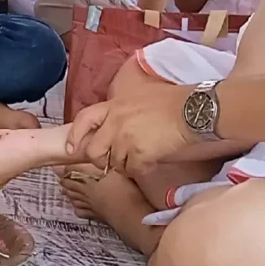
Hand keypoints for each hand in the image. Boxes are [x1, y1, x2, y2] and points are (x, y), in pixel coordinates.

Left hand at [66, 84, 197, 176]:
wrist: (193, 110)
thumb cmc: (173, 101)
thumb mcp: (139, 95)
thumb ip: (122, 108)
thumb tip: (115, 120)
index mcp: (114, 106)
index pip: (84, 119)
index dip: (75, 135)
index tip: (71, 147)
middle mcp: (115, 122)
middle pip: (94, 151)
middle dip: (103, 159)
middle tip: (116, 159)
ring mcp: (126, 138)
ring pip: (115, 163)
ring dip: (127, 164)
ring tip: (143, 155)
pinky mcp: (139, 153)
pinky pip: (133, 170)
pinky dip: (142, 169)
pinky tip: (153, 161)